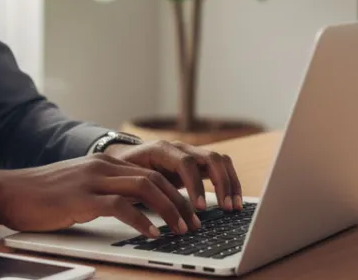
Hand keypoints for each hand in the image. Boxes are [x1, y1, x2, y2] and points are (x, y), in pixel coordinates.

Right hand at [0, 154, 198, 238]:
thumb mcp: (80, 187)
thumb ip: (105, 191)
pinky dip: (142, 221)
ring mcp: (92, 180)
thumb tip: (134, 210)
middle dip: (180, 202)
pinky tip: (152, 234)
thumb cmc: (42, 196)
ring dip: (169, 210)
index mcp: (104, 162)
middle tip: (194, 223)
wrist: (9, 192)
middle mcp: (102, 166)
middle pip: (154, 178)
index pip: (151, 171)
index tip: (190, 211)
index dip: (175, 192)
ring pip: (145, 188)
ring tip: (181, 230)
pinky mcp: (81, 198)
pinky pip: (121, 207)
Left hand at [104, 140, 243, 212]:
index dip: (196, 185)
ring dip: (230, 183)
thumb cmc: (125, 170)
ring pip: (220, 160)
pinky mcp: (198, 163)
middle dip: (221, 183)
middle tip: (225, 208)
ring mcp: (191, 153)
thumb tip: (151, 209)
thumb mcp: (129, 178)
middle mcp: (180, 148)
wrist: (125, 158)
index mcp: (161, 149)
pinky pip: (220, 167)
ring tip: (233, 207)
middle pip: (210, 157)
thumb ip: (141, 188)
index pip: (186, 162)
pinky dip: (230, 183)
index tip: (200, 207)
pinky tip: (232, 202)